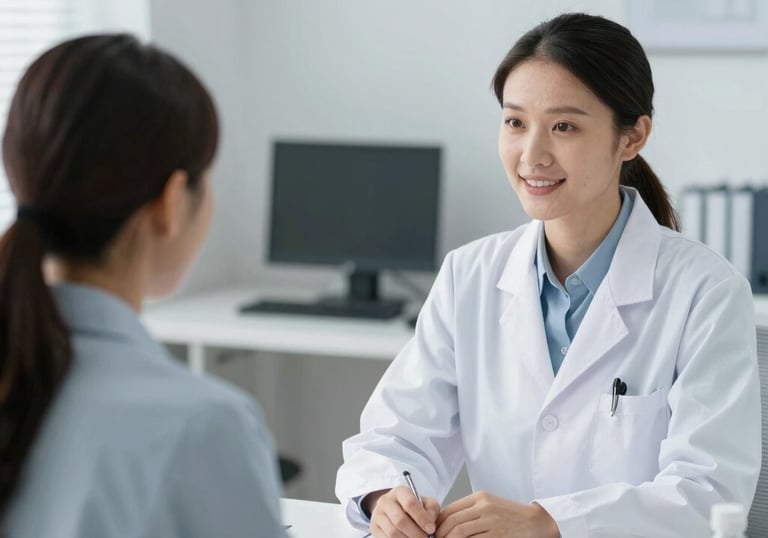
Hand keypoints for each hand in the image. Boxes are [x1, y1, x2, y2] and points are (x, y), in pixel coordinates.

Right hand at [367, 486, 440, 536]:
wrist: (395, 509)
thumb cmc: (414, 507)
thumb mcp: (425, 503)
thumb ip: (431, 508)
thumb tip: (430, 520)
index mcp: (400, 492)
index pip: (410, 503)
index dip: (422, 518)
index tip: (431, 529)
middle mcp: (386, 501)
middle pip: (400, 520)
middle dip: (416, 533)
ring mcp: (378, 514)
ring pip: (392, 532)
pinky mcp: (374, 527)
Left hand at [435, 491, 558, 537]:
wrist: (535, 521)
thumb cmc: (510, 514)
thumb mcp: (489, 504)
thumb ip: (470, 510)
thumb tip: (446, 521)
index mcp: (480, 497)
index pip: (449, 509)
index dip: (438, 523)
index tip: (433, 532)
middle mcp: (484, 507)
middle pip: (452, 521)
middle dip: (440, 534)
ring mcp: (491, 522)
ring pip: (460, 532)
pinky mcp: (498, 536)